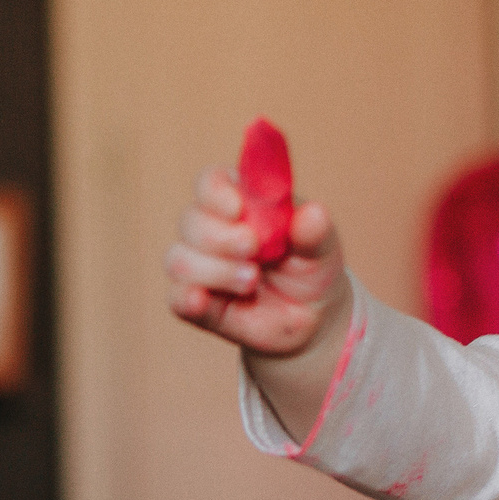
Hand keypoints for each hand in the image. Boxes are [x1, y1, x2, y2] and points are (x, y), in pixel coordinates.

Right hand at [163, 165, 348, 359]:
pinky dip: (187, 297)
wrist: (311, 317)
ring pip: (179, 259)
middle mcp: (211, 230)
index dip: (216, 192)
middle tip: (252, 248)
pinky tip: (202, 300)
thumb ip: (316, 231)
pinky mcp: (196, 303)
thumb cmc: (311, 269)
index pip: (210, 182)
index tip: (237, 208)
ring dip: (215, 270)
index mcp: (239, 202)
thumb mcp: (322, 248)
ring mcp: (200, 267)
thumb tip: (312, 214)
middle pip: (190, 220)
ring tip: (251, 282)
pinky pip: (176, 298)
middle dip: (219, 236)